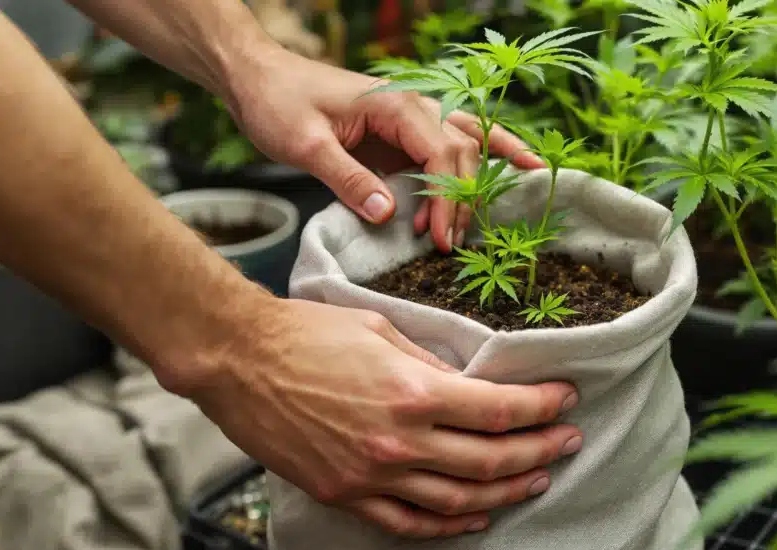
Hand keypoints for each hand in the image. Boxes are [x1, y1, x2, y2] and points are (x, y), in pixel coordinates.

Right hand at [190, 298, 582, 537]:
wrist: (238, 359)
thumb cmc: (308, 332)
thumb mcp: (382, 328)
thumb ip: (431, 364)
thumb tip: (470, 384)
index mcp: (413, 391)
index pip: (499, 409)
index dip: (541, 406)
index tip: (566, 398)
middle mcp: (399, 441)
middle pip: (490, 458)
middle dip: (540, 450)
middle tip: (569, 440)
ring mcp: (371, 475)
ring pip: (459, 499)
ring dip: (507, 490)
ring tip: (539, 477)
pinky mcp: (345, 493)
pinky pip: (408, 522)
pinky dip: (449, 525)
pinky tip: (476, 517)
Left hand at [224, 45, 545, 252]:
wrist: (259, 78)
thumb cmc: (277, 104)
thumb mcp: (306, 144)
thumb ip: (347, 178)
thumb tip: (387, 214)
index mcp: (396, 104)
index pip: (441, 154)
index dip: (447, 199)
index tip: (440, 239)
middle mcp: (414, 104)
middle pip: (461, 152)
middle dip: (461, 201)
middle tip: (449, 245)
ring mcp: (412, 115)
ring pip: (468, 143)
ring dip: (481, 179)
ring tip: (506, 203)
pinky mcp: (403, 130)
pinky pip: (453, 142)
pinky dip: (488, 151)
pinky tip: (517, 161)